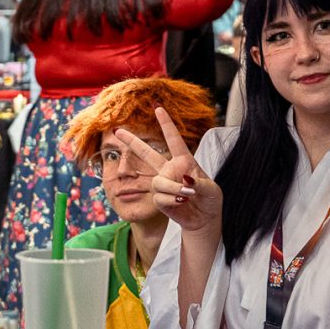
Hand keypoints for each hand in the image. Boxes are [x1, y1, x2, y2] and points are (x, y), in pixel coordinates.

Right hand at [114, 107, 221, 234]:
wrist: (204, 220)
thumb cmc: (210, 200)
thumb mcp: (212, 190)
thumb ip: (200, 184)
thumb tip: (185, 180)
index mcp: (184, 161)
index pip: (174, 139)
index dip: (166, 124)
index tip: (158, 108)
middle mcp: (170, 169)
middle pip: (147, 153)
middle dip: (132, 142)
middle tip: (117, 131)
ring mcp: (163, 183)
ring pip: (158, 182)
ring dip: (172, 188)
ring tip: (186, 195)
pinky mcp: (159, 198)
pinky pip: (159, 197)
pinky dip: (172, 200)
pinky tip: (181, 203)